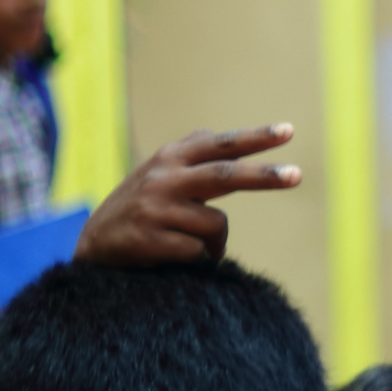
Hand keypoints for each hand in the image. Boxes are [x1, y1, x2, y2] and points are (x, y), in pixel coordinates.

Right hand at [75, 125, 298, 265]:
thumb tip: (212, 133)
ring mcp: (155, 208)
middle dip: (263, 176)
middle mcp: (163, 177)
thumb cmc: (139, 207)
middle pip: (225, 175)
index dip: (254, 138)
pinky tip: (176, 257)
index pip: (220, 145)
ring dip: (216, 243)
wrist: (95, 246)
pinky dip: (199, 259)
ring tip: (196, 246)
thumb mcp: (157, 173)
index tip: (288, 131)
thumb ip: (187, 157)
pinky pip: (198, 252)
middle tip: (296, 176)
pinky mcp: (150, 239)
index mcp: (170, 158)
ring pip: (216, 225)